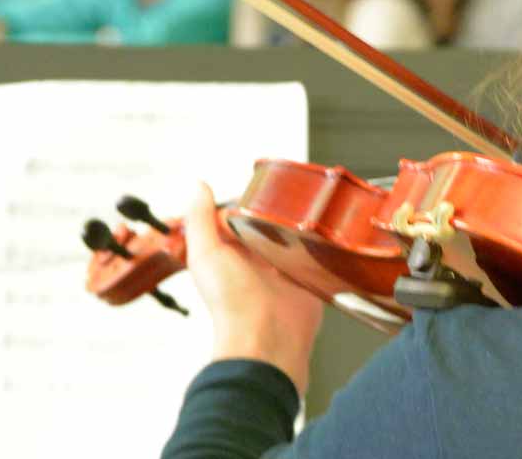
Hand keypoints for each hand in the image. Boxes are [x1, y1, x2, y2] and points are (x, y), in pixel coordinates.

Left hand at [183, 183, 323, 393]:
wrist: (267, 338)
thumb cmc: (232, 303)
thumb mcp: (206, 254)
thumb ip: (199, 219)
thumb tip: (197, 186)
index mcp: (229, 254)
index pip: (238, 217)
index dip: (247, 201)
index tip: (261, 185)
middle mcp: (256, 261)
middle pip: (268, 225)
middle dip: (278, 210)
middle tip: (291, 193)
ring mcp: (283, 270)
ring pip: (293, 237)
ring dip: (300, 226)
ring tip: (312, 207)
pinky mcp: (307, 278)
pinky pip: (314, 255)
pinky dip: (318, 244)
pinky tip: (324, 230)